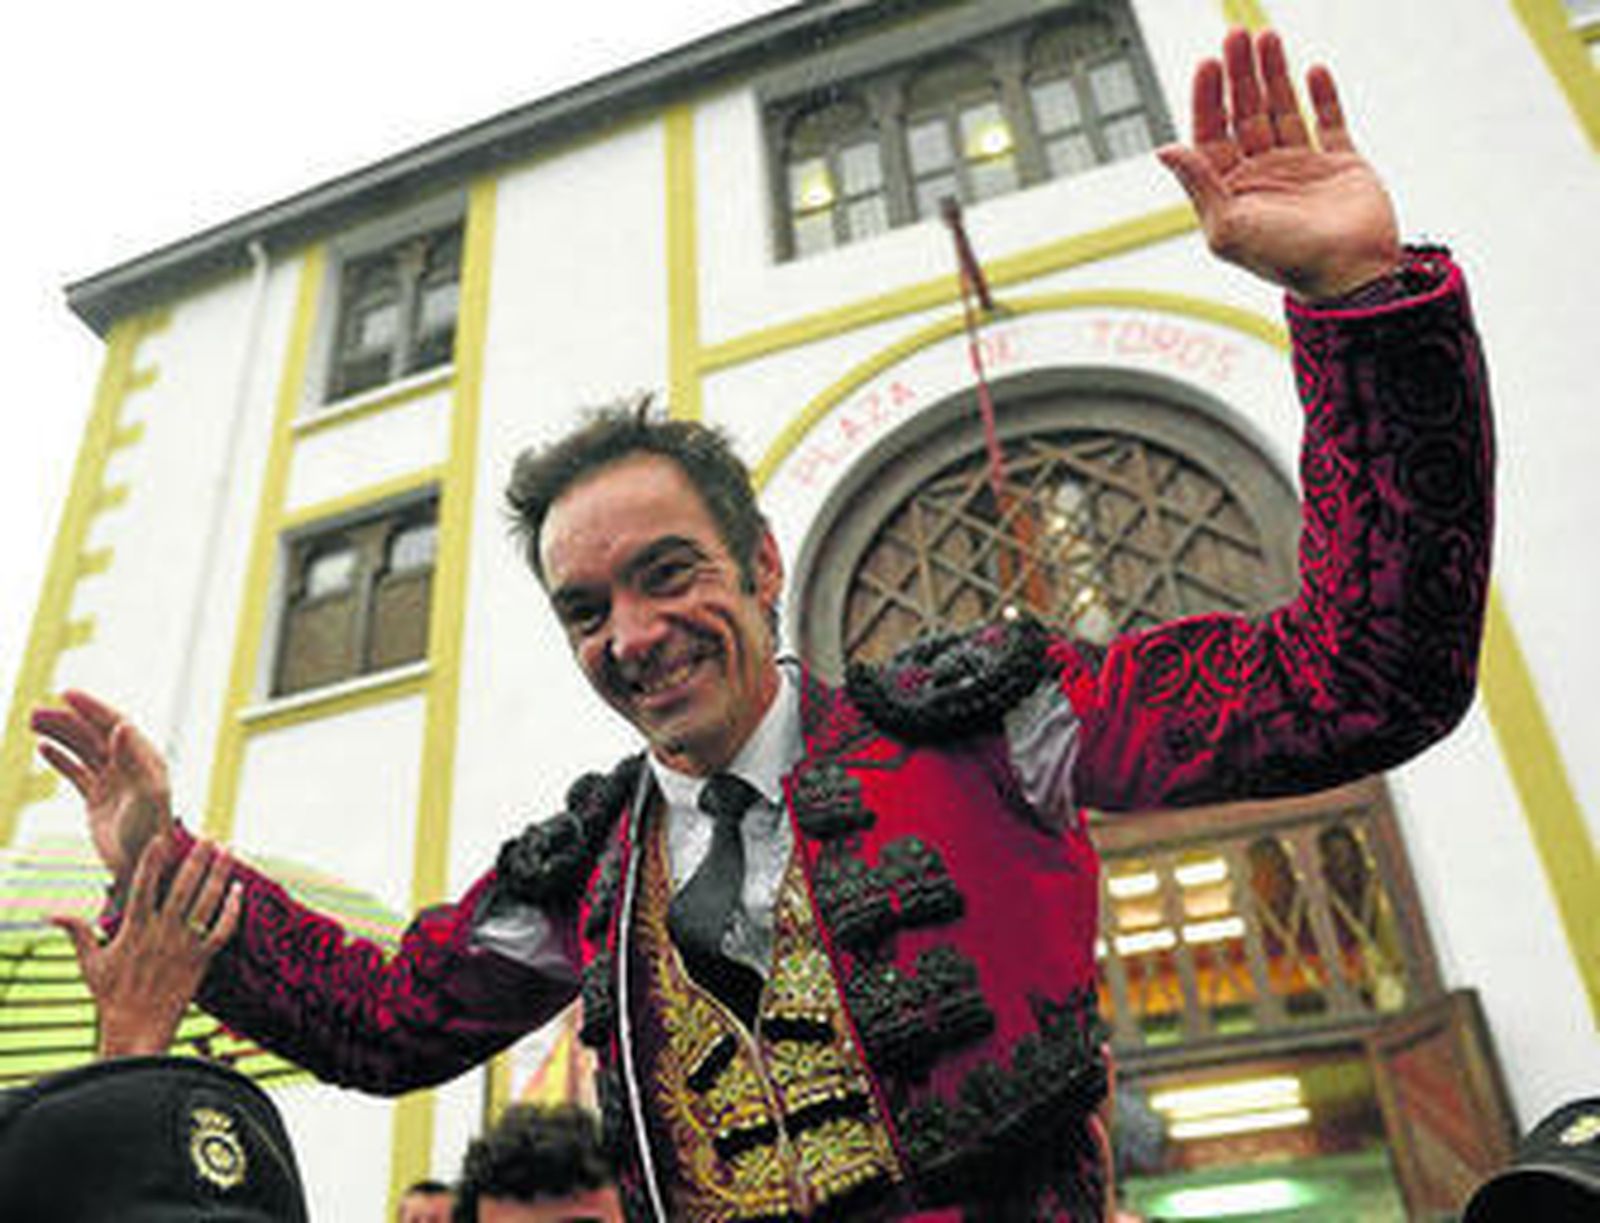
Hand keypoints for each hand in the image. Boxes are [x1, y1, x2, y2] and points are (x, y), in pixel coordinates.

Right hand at [31, 690, 171, 889]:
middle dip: (67, 720)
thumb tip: (121, 724)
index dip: (93, 708)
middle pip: (94, 734)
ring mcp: (113, 781)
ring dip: (60, 734)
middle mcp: (130, 766)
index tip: (66, 693)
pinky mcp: (98, 799)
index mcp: (145, 759)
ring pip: (83, 750)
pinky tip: (44, 748)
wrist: (140, 867)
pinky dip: (62, 759)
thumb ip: (133, 759)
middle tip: (34, 712)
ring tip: (33, 723)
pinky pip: (77, 772)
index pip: (116, 724)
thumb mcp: (145, 794)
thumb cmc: (149, 831)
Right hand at [52, 836, 241, 1057]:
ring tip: (230, 852)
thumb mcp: (89, 963)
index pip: (141, 887)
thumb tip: (54, 914)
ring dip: (219, 876)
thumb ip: (78, 933)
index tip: (159, 837)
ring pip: (206, 903)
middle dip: (196, 860)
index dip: (150, 861)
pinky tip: (239, 891)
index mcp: (133, 930)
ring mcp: (183, 945)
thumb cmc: (111, 996)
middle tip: (210, 837)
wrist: (137, 1029)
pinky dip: (232, 910)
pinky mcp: (201, 960)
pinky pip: (221, 931)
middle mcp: (161, 933)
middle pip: (182, 888)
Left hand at [1157, 28, 1400, 300]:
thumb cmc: (1286, 260)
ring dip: (1274, 74)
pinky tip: (1311, 70)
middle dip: (1239, 75)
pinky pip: (1329, 122)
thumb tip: (1166, 149)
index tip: (1207, 65)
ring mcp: (1302, 168)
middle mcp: (1264, 177)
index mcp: (1233, 192)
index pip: (1211, 135)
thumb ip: (1198, 184)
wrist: (1350, 274)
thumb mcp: (1227, 227)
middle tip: (1236, 36)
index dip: (1207, 99)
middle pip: (1245, 114)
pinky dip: (1322, 95)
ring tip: (1266, 38)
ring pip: (1282, 109)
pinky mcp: (1342, 165)